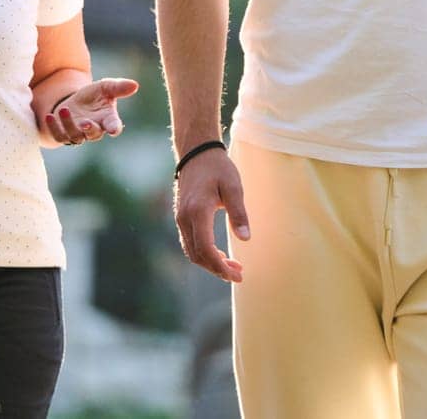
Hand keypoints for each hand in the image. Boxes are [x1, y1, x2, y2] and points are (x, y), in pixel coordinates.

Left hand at [43, 78, 138, 145]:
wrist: (75, 102)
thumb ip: (118, 87)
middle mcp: (95, 129)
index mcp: (108, 119)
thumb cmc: (94, 96)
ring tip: (65, 109)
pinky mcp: (64, 135)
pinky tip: (49, 116)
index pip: (114, 126)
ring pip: (75, 136)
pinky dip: (54, 128)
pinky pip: (60, 136)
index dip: (114, 128)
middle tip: (85, 123)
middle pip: (94, 134)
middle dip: (90, 130)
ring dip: (69, 124)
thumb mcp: (105, 87)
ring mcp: (79, 134)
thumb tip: (135, 85)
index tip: (114, 129)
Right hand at [174, 149, 250, 283]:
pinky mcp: (181, 218)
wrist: (197, 153)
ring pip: (192, 252)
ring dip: (210, 263)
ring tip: (232, 266)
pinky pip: (190, 243)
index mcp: (198, 211)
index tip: (238, 274)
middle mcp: (185, 218)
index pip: (206, 249)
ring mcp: (180, 219)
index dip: (221, 267)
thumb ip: (239, 213)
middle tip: (239, 274)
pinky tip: (219, 255)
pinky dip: (203, 254)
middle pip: (197, 256)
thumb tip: (245, 239)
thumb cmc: (218, 168)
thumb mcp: (234, 186)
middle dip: (217, 269)